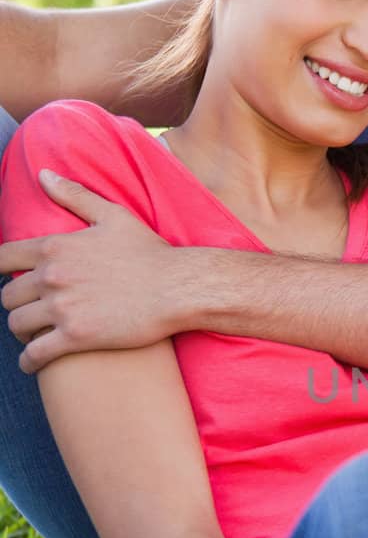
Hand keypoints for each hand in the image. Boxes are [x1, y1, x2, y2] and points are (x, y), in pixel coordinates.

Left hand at [0, 170, 179, 371]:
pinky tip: (33, 363)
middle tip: (28, 310)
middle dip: (15, 304)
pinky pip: (35, 353)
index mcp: (55, 247)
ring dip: (21, 331)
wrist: (179, 289)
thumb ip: (74, 195)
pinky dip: (29, 361)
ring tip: (32, 335)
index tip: (3, 278)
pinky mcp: (76, 337)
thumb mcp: (113, 216)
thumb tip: (44, 174)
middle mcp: (52, 277)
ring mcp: (62, 308)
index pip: (2, 258)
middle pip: (8, 295)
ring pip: (17, 324)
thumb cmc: (151, 253)